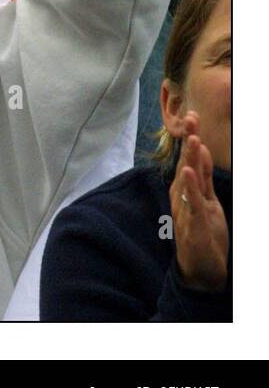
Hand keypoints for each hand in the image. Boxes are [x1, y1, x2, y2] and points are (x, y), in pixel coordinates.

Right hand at [170, 111, 228, 291]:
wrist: (199, 272)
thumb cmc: (203, 235)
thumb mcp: (206, 201)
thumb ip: (202, 177)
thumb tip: (198, 149)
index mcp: (185, 190)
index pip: (189, 159)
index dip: (191, 138)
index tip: (193, 116)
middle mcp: (182, 196)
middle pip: (186, 163)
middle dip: (189, 140)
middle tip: (191, 117)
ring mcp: (186, 210)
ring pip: (188, 180)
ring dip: (190, 158)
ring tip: (192, 138)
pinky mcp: (193, 224)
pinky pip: (191, 202)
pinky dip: (189, 186)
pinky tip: (186, 171)